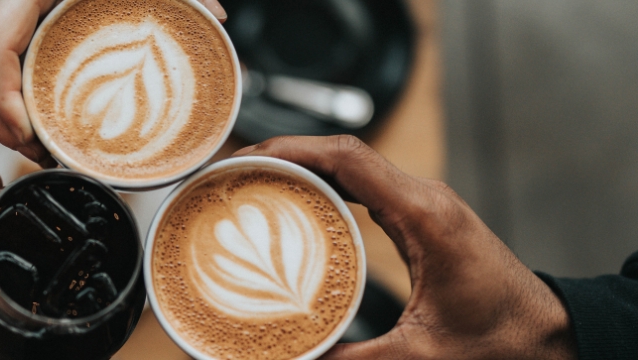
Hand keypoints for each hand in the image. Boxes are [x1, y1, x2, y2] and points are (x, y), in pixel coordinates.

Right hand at [0, 0, 226, 166]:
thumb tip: (218, 15)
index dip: (4, 100)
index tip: (28, 134)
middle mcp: (1, 6)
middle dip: (4, 125)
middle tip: (42, 156)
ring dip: (4, 120)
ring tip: (42, 151)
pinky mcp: (7, 29)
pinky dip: (8, 104)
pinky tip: (37, 125)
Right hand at [233, 136, 576, 359]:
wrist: (550, 335)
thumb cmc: (502, 339)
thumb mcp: (419, 357)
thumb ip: (350, 358)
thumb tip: (296, 359)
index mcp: (424, 215)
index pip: (348, 158)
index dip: (291, 149)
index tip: (248, 158)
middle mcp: (424, 197)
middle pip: (343, 152)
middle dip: (286, 154)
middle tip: (237, 173)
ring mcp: (424, 202)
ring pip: (353, 164)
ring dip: (305, 165)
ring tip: (257, 182)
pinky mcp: (422, 215)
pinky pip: (365, 184)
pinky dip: (327, 184)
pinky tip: (300, 202)